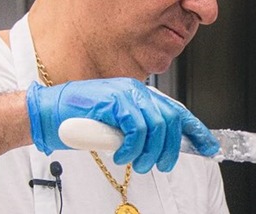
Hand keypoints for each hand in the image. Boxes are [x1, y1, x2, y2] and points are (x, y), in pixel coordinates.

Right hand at [26, 78, 219, 172]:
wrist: (45, 113)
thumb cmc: (77, 122)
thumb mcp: (115, 128)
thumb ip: (137, 131)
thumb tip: (160, 147)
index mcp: (139, 96)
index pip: (176, 111)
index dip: (195, 130)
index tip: (209, 146)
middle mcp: (135, 91)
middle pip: (170, 119)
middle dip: (170, 147)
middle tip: (161, 164)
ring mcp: (123, 94)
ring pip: (155, 125)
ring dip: (150, 150)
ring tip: (138, 162)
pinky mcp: (112, 102)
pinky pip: (134, 127)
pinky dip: (132, 146)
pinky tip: (122, 155)